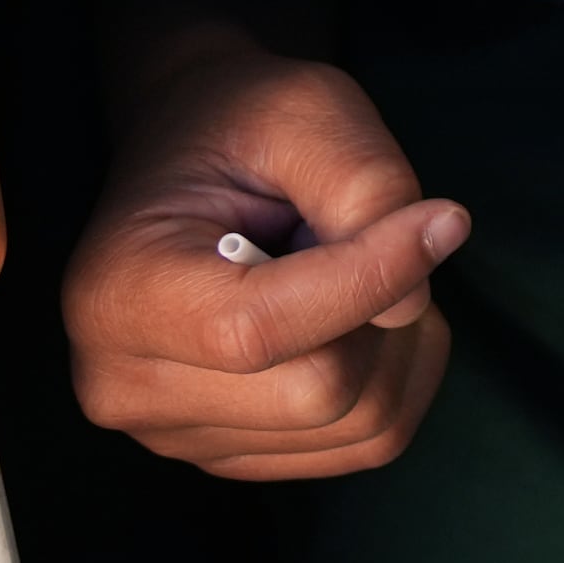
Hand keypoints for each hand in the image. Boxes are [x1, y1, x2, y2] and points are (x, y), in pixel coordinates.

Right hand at [66, 29, 468, 480]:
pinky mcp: (237, 454)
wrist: (194, 156)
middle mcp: (131, 387)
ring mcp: (181, 436)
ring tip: (360, 267)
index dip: (370, 279)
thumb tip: (411, 303)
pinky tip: (363, 315)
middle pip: (321, 392)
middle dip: (382, 307)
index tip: (442, 220)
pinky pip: (367, 443)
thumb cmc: (240, 123)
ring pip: (360, 426)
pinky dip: (398, 374)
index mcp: (121, 294)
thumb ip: (365, 189)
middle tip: (374, 233)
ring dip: (399, 341)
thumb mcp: (304, 108)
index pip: (261, 330)